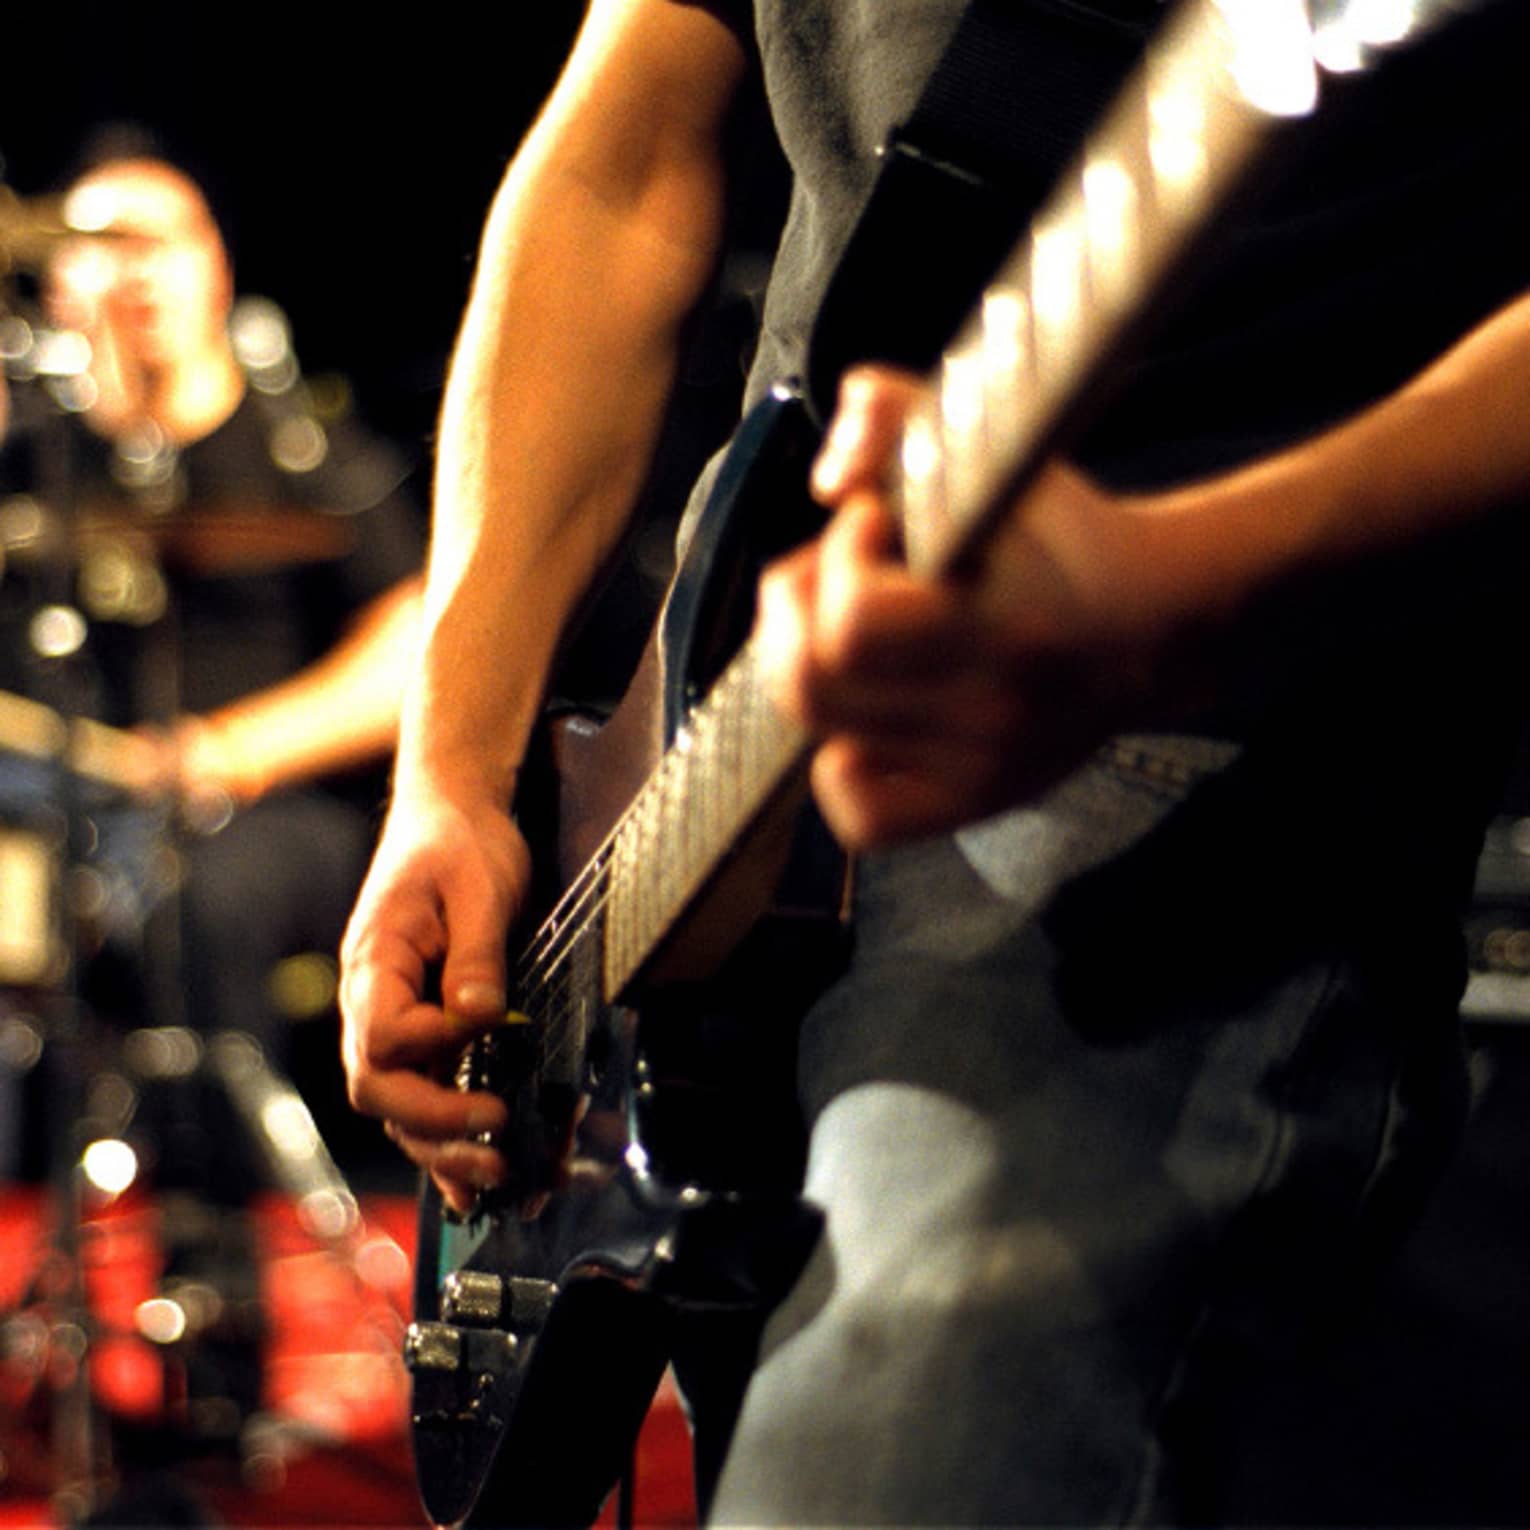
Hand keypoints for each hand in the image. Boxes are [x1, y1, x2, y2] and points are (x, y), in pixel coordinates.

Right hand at [339, 784, 527, 1214]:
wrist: (450, 818)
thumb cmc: (459, 844)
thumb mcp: (477, 886)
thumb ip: (476, 953)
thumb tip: (479, 1016)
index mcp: (375, 964)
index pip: (381, 1036)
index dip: (431, 1050)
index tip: (486, 1034)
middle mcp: (371, 1002)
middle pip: (378, 1088)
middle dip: (435, 1126)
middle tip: (495, 1144)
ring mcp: (393, 1020)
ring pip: (398, 1105)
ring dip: (441, 1148)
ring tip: (495, 1177)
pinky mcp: (423, 1031)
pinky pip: (420, 1095)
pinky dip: (441, 1141)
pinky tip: (469, 1183)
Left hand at [756, 367, 1214, 846]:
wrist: (1155, 625)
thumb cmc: (1064, 537)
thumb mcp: (994, 449)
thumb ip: (896, 414)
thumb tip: (826, 478)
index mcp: (1002, 628)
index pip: (852, 625)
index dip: (836, 561)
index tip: (870, 523)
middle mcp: (989, 715)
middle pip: (810, 687)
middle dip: (796, 610)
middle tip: (830, 573)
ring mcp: (979, 770)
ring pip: (821, 737)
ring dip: (809, 668)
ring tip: (846, 628)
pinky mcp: (971, 804)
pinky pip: (860, 815)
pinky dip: (838, 765)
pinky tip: (865, 715)